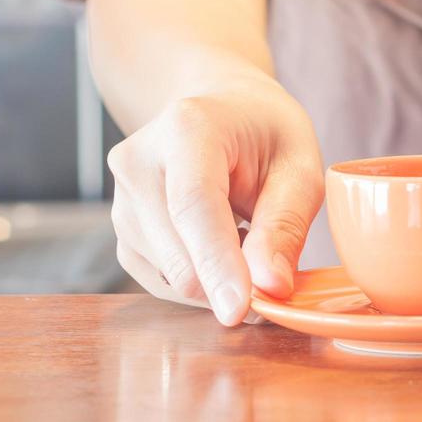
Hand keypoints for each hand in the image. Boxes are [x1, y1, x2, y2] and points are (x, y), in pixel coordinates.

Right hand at [107, 75, 323, 325]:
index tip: (239, 311)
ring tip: (247, 236)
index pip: (194, 206)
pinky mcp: (122, 231)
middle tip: (274, 275)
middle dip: (227, 281)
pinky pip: (160, 280)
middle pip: (176, 251)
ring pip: (168, 274)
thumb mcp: (299, 166)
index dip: (217, 263)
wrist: (222, 110)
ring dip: (216, 280)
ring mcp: (121, 198)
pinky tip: (223, 248)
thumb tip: (270, 287)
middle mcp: (139, 161)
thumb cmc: (266, 133)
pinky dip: (199, 282)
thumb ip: (285, 225)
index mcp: (187, 129)